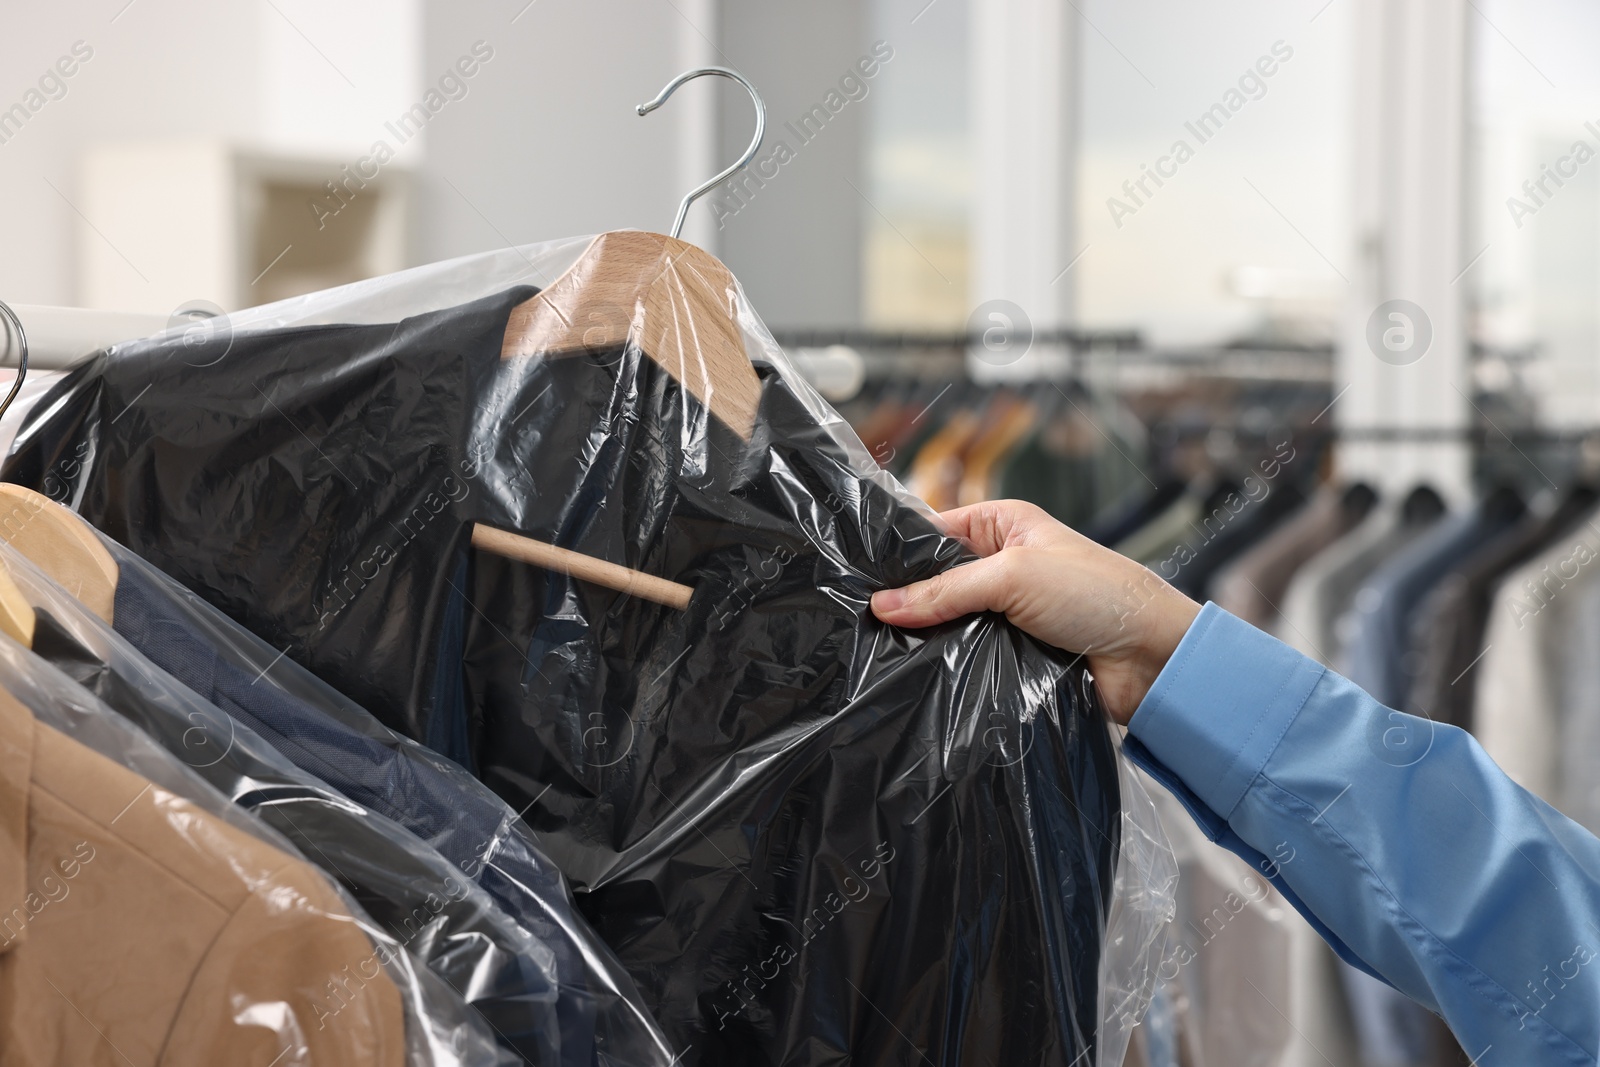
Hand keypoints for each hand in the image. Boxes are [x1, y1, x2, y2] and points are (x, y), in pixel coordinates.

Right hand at [870, 500, 1200, 725]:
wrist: (1153, 657)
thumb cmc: (1097, 594)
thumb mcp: (1013, 576)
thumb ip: (945, 591)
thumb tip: (882, 605)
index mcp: (1003, 525)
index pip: (934, 532)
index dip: (899, 554)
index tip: (859, 578)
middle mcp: (1003, 564)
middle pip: (937, 582)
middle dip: (909, 601)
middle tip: (862, 620)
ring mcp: (1008, 611)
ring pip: (951, 623)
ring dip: (932, 638)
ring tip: (883, 651)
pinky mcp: (1015, 654)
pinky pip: (970, 658)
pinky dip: (953, 666)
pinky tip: (920, 675)